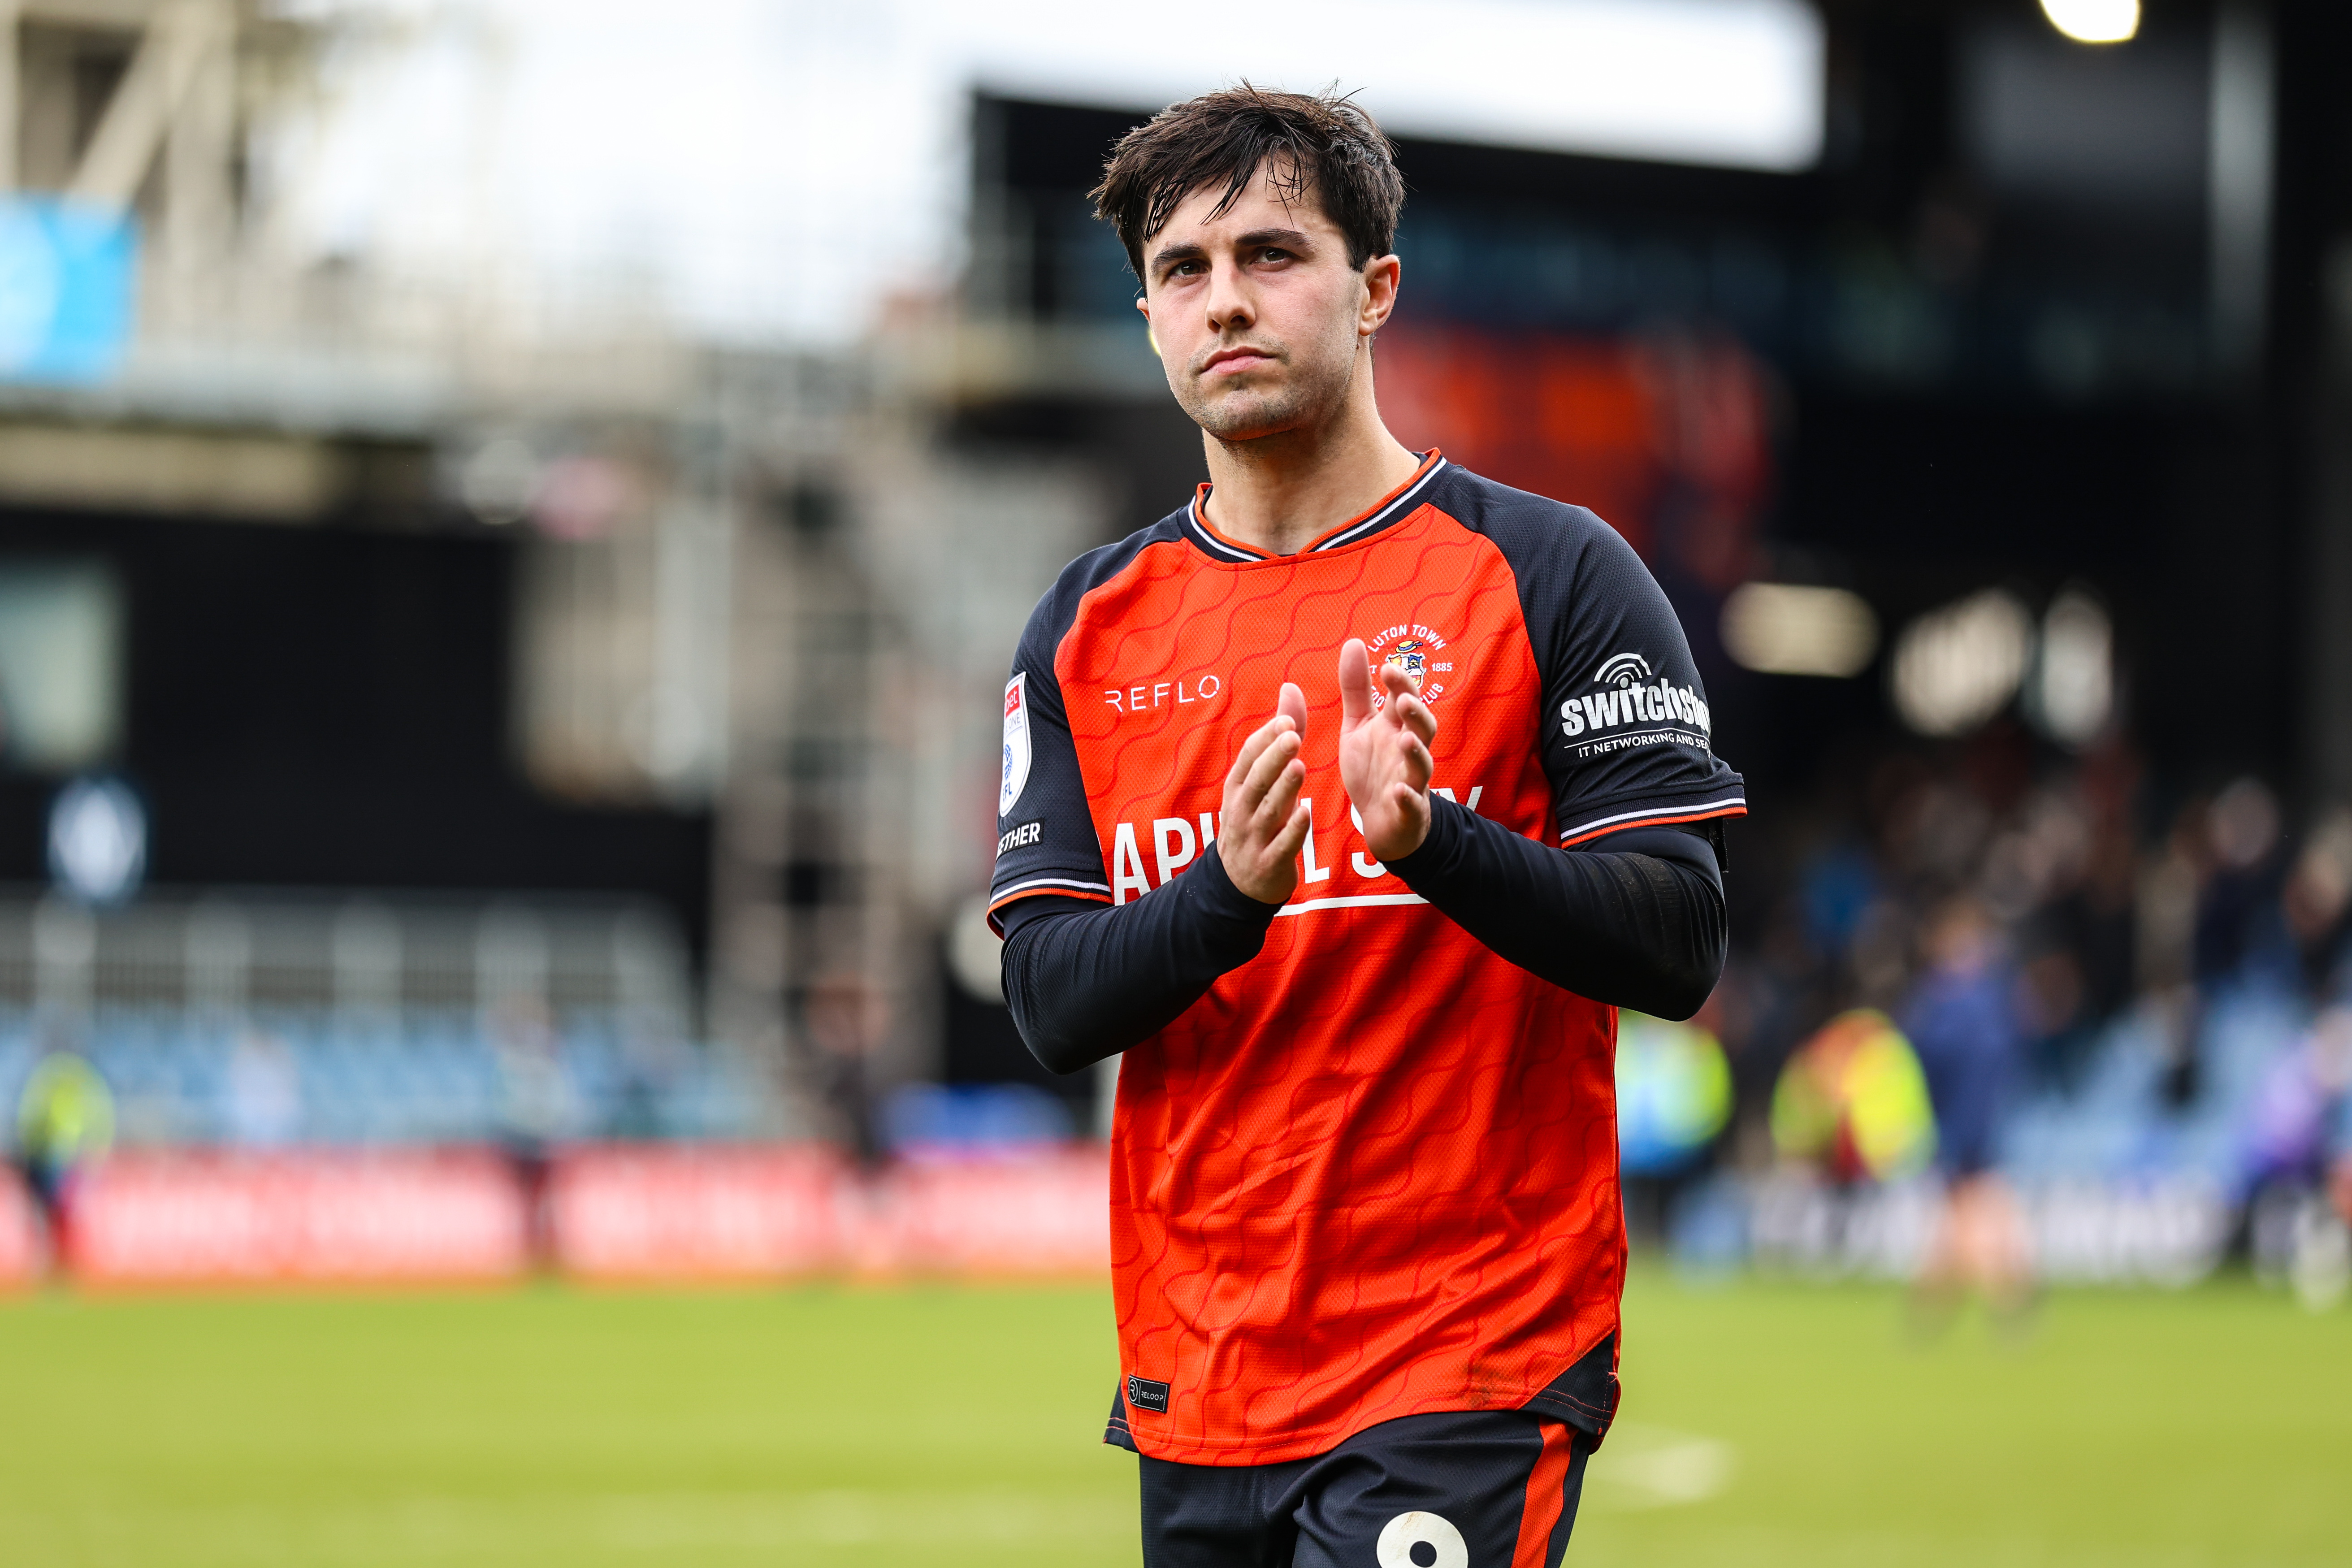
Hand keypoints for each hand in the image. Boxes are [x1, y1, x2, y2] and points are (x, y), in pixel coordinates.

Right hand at [1217, 682, 1312, 902]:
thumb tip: (1289, 688)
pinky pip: (1281, 845)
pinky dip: (1292, 831)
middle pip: (1256, 780)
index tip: (1286, 720)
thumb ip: (1279, 737)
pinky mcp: (1268, 863)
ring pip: (1268, 810)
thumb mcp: (1261, 781)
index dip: (1266, 738)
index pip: (1248, 757)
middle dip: (1273, 758)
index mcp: (1238, 787)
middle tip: (1293, 736)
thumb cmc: (1256, 820)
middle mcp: (1241, 810)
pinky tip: (1305, 815)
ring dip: (1283, 790)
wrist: (1241, 883)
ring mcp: (1253, 837)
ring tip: (1300, 768)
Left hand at [1337, 639, 1435, 861]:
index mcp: (1397, 729)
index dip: (1401, 685)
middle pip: (1423, 728)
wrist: (1380, 821)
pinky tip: (1398, 791)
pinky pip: (1412, 804)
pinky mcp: (1408, 811)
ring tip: (1405, 739)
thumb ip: (1357, 689)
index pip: (1405, 700)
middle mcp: (1408, 752)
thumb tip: (1354, 643)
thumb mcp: (1359, 725)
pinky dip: (1408, 797)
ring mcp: (1411, 781)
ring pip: (1423, 765)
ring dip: (1416, 752)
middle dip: (1416, 713)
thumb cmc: (1373, 768)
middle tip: (1402, 699)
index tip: (1386, 668)